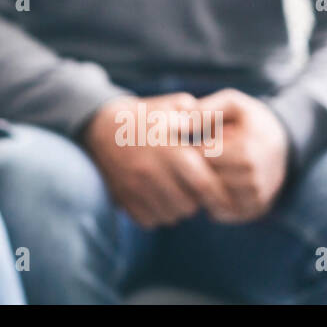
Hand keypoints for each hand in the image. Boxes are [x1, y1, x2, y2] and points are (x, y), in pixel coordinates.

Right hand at [83, 93, 235, 228]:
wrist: (100, 126)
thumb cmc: (144, 116)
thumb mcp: (171, 106)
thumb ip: (200, 115)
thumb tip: (221, 125)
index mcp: (167, 149)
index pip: (203, 184)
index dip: (219, 194)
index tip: (226, 195)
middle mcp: (150, 171)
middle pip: (188, 205)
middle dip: (197, 200)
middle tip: (195, 188)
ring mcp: (134, 187)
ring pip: (171, 215)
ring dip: (179, 208)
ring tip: (177, 191)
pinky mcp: (122, 199)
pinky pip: (151, 220)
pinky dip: (159, 213)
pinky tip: (159, 197)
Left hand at [194, 88, 290, 222]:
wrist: (283, 143)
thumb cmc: (250, 120)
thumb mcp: (233, 103)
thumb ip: (208, 109)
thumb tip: (183, 123)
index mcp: (248, 151)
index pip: (205, 156)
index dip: (192, 148)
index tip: (190, 141)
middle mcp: (254, 178)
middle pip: (207, 179)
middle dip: (195, 168)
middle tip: (189, 158)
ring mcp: (256, 198)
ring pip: (211, 199)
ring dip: (200, 186)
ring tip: (199, 170)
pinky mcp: (254, 210)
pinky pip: (221, 213)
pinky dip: (209, 202)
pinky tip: (209, 184)